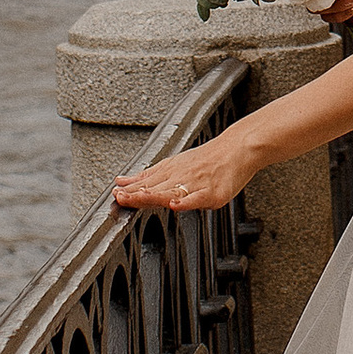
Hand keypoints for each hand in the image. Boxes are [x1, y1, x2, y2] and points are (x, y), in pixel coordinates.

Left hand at [114, 140, 252, 214]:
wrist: (238, 148)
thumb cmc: (208, 158)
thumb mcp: (174, 163)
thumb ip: (146, 176)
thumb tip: (120, 181)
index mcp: (169, 171)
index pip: (145, 183)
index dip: (130, 190)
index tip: (115, 194)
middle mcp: (180, 177)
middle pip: (155, 188)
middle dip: (136, 194)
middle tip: (119, 197)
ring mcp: (196, 185)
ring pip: (171, 192)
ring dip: (153, 195)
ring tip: (137, 198)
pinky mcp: (213, 194)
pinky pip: (197, 199)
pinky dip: (186, 202)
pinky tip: (175, 205)